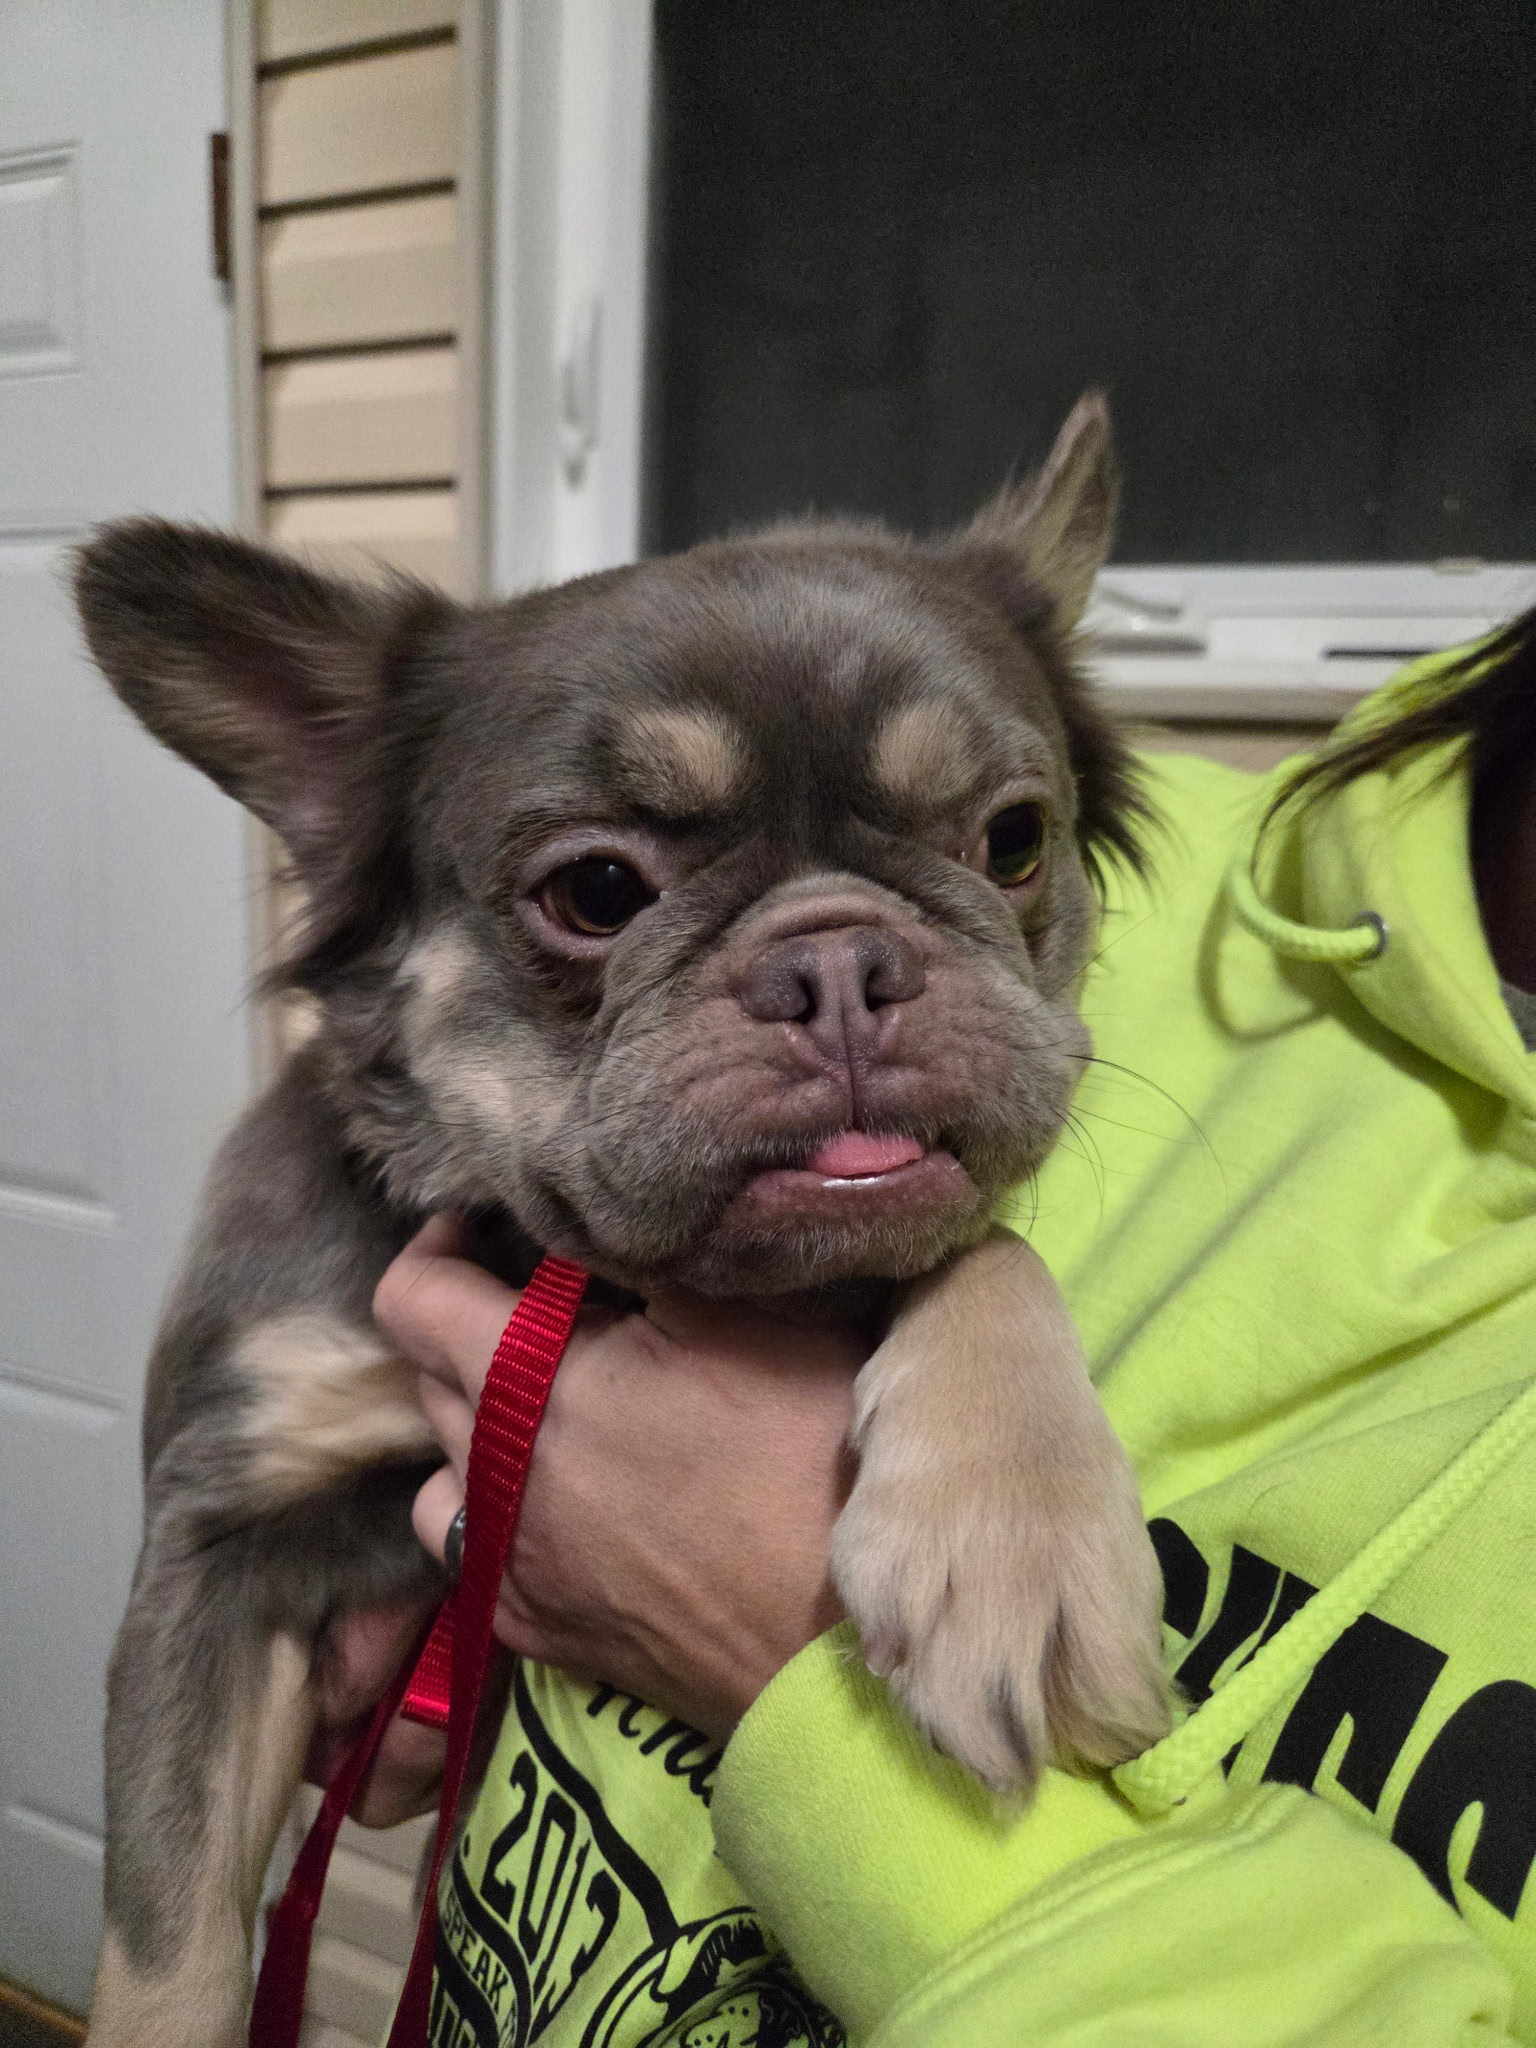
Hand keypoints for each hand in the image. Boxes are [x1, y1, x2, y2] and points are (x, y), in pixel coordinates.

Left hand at [379, 1216, 864, 1739]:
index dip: (435, 1248)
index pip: (410, 1299)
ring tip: (554, 1411)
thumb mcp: (743, 1312)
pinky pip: (476, 1548)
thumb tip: (592, 1221)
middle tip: (555, 1308)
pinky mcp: (532, 1627)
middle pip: (427, 1378)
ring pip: (442, 1470)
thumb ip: (644, 1258)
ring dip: (478, 1427)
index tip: (481, 1232)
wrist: (838, 1637)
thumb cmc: (806, 1449)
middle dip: (473, 1330)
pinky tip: (573, 1498)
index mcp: (527, 1379)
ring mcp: (504, 1560)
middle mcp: (490, 1471)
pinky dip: (502, 1509)